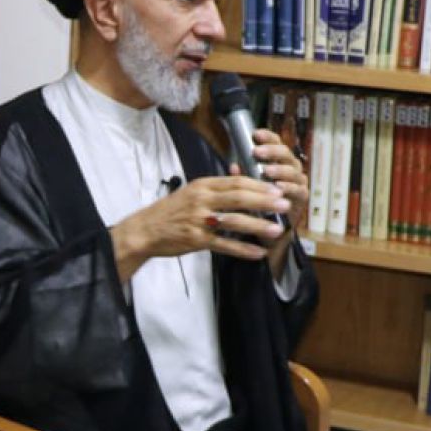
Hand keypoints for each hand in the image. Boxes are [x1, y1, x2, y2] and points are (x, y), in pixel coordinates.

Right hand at [111, 174, 288, 280]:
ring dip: (258, 225)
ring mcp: (198, 220)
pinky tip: (258, 252)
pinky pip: (224, 245)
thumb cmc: (170, 212)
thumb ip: (215, 188)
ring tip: (277, 229)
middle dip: (265, 201)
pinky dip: (242, 249)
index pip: (235, 182)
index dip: (259, 185)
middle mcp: (201, 200)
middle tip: (285, 204)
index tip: (277, 188)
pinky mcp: (196, 240)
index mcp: (202, 185)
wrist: (145, 231)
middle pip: (239, 198)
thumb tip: (239, 178)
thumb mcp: (191, 192)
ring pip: (234, 221)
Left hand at [240, 127, 307, 267]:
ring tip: (267, 171)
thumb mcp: (246, 189)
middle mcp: (290, 169)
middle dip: (272, 152)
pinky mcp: (302, 198)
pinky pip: (299, 190)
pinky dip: (289, 188)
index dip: (267, 137)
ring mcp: (298, 183)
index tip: (255, 134)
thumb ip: (242, 177)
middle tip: (257, 152)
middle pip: (286, 154)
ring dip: (280, 170)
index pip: (276, 143)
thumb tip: (233, 165)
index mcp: (277, 162)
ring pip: (293, 171)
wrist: (268, 232)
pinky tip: (279, 187)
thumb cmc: (257, 205)